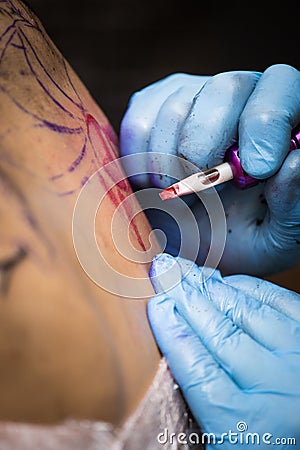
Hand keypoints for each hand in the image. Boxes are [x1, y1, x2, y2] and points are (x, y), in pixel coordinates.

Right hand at [120, 65, 299, 275]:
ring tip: (181, 196)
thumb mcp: (276, 236)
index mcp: (279, 125)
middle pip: (226, 87)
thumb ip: (292, 204)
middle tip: (201, 191)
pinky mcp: (152, 107)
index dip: (267, 121)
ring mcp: (192, 98)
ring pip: (177, 106)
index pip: (280, 87)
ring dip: (170, 162)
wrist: (189, 244)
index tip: (256, 169)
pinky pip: (139, 119)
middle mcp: (238, 100)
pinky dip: (140, 158)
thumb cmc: (239, 237)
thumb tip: (294, 163)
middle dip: (207, 144)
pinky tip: (155, 182)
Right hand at [148, 253, 299, 448]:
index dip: (173, 332)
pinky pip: (281, 303)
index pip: (199, 369)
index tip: (156, 304)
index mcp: (248, 425)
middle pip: (220, 332)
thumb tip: (173, 346)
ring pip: (247, 313)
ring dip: (212, 288)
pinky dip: (251, 288)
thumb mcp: (227, 443)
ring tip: (187, 270)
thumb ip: (202, 403)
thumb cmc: (269, 444)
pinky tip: (228, 281)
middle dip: (185, 296)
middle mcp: (280, 389)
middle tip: (164, 270)